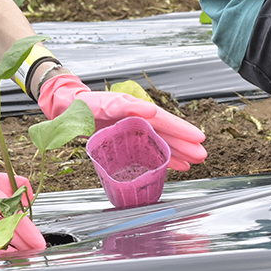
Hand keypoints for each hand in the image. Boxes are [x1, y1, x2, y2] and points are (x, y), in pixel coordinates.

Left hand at [38, 72, 207, 170]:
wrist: (66, 110)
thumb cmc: (80, 106)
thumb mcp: (98, 104)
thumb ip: (121, 106)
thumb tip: (150, 110)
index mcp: (133, 110)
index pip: (163, 120)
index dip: (181, 129)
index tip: (198, 137)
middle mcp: (137, 119)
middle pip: (166, 133)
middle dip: (185, 144)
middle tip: (203, 155)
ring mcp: (133, 130)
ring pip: (160, 142)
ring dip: (178, 152)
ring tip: (195, 161)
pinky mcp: (127, 141)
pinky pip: (149, 149)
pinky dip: (163, 157)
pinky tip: (177, 165)